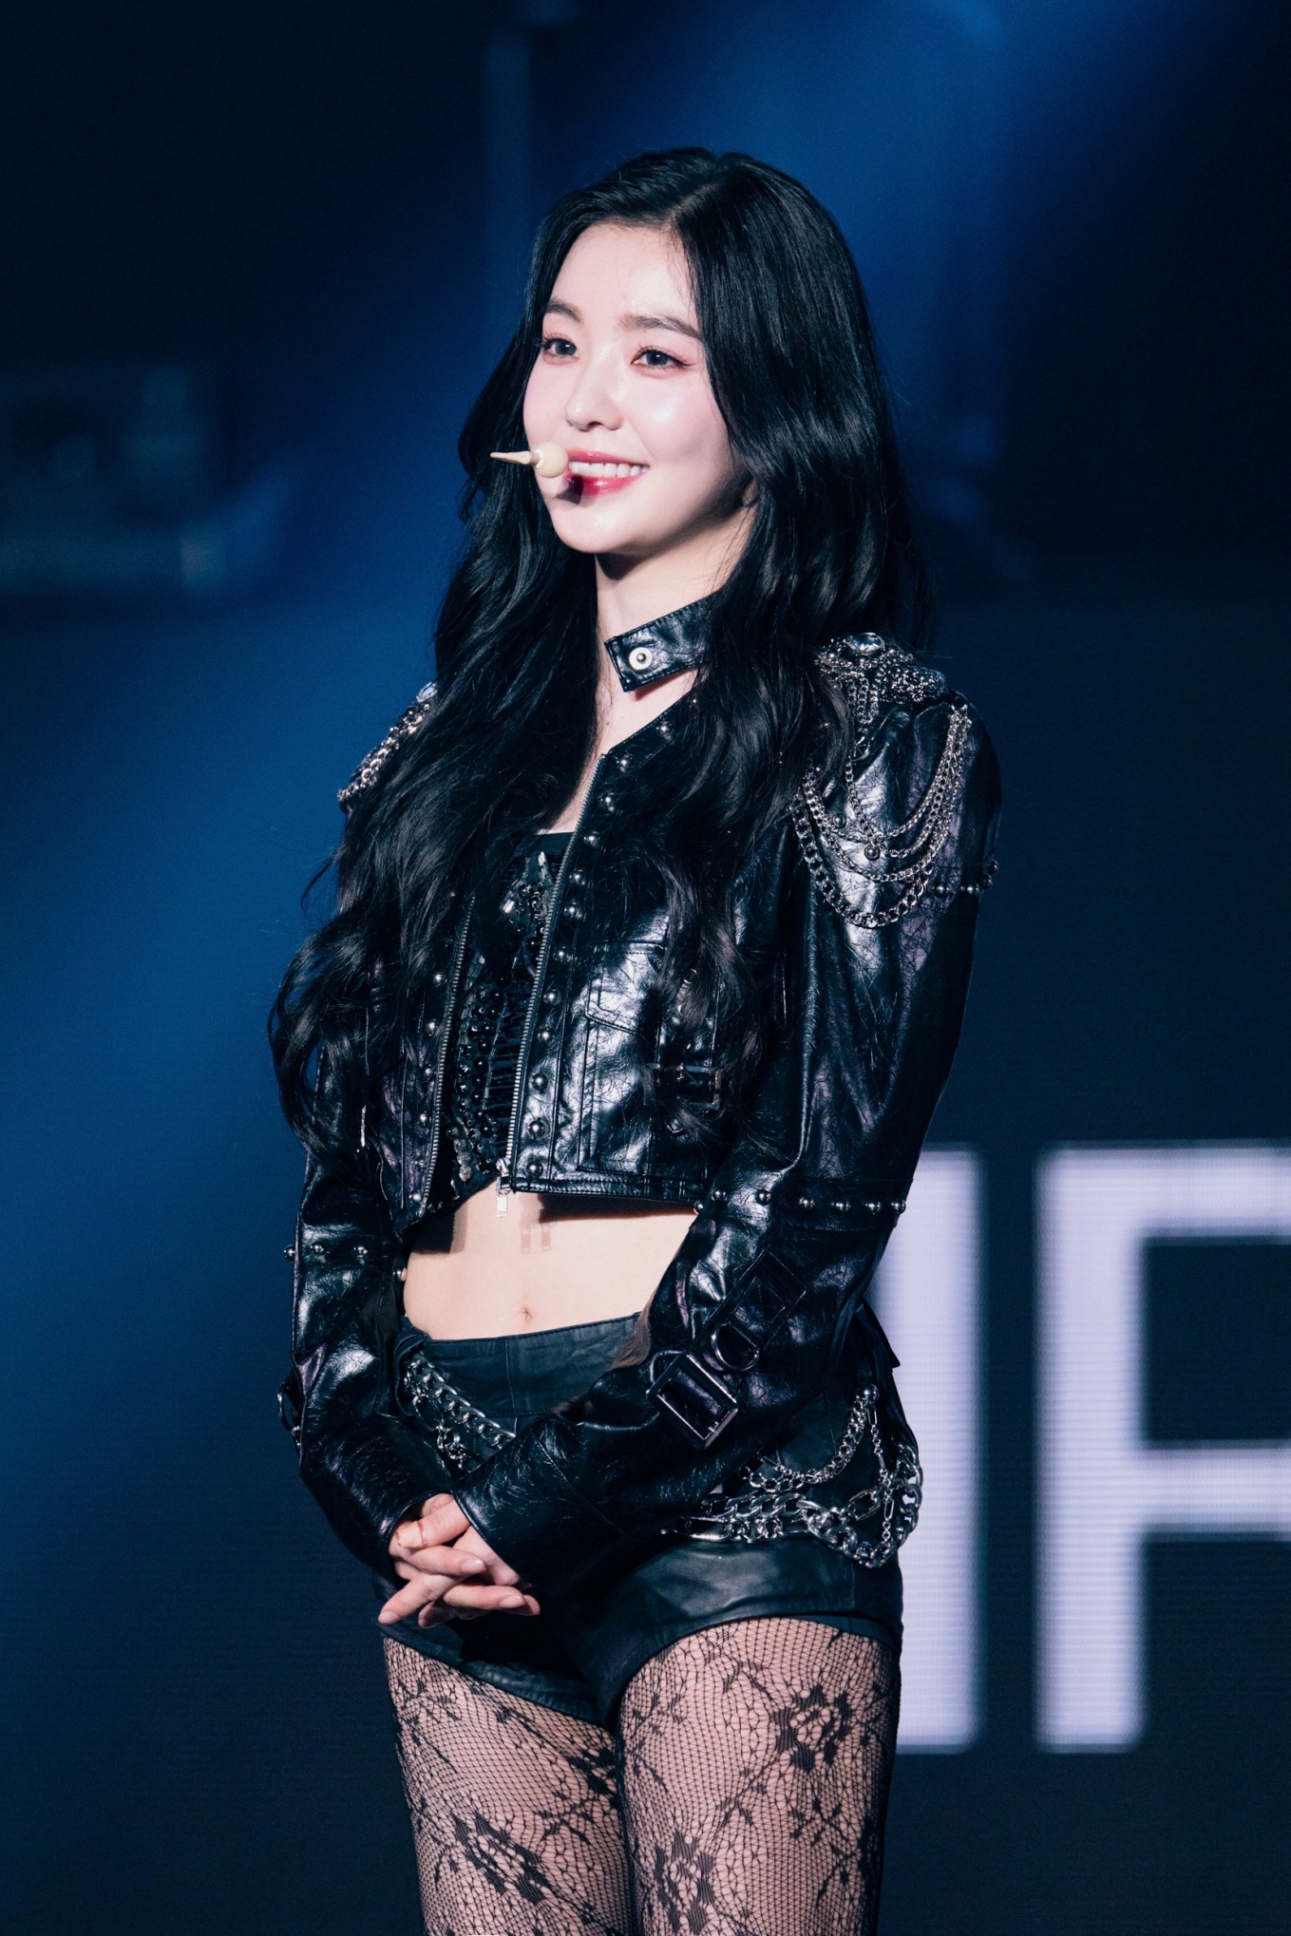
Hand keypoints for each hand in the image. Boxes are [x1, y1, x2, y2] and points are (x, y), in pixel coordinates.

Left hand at [380, 1493, 539, 1628]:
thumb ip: (439, 1525)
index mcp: (472, 1559)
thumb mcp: (470, 1505)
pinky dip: (488, 1600)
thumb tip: (405, 1541)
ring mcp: (516, 1578)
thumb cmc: (515, 1493)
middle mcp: (493, 1576)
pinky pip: (502, 1594)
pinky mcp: (532, 1573)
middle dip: (436, 1609)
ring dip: (460, 1608)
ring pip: (480, 1600)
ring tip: (445, 1613)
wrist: (569, 1496)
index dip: (407, 1599)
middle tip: (419, 1621)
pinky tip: (486, 1600)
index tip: (385, 1616)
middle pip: (457, 1599)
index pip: (431, 1585)